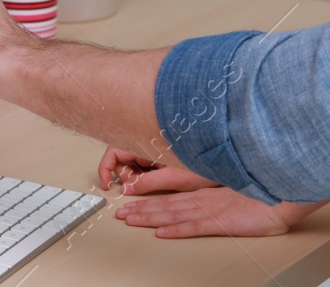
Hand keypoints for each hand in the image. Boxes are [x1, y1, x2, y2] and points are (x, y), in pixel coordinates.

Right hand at [98, 145, 219, 194]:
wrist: (223, 162)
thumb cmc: (203, 163)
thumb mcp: (173, 177)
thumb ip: (147, 182)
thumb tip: (126, 188)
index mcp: (147, 140)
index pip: (114, 151)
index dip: (106, 167)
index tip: (108, 184)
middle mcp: (147, 142)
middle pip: (121, 159)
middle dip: (125, 175)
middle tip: (138, 186)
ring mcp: (153, 148)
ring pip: (132, 164)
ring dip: (136, 177)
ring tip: (156, 180)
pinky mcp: (159, 154)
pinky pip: (143, 166)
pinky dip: (145, 176)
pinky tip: (158, 179)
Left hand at [116, 184, 306, 237]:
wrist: (285, 190)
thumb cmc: (266, 187)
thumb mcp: (238, 186)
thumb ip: (220, 188)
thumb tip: (206, 192)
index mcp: (208, 190)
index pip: (172, 195)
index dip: (149, 198)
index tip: (130, 200)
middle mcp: (206, 198)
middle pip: (167, 204)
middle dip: (141, 209)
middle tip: (120, 214)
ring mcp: (213, 209)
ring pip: (174, 214)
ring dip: (150, 218)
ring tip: (130, 221)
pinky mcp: (224, 221)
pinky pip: (196, 227)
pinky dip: (176, 230)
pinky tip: (161, 233)